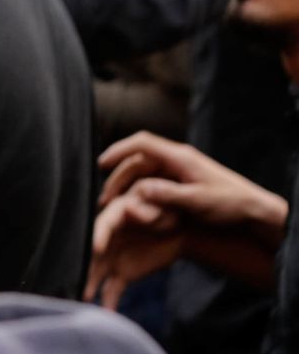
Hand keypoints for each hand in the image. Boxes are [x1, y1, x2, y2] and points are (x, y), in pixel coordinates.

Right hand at [85, 187, 185, 308]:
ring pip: (97, 273)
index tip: (96, 248)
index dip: (98, 235)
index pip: (103, 224)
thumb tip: (131, 209)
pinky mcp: (122, 273)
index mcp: (118, 215)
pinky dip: (109, 301)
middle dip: (84, 264)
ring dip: (90, 285)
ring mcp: (114, 257)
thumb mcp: (169, 203)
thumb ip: (151, 205)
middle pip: (92, 251)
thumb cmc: (177, 210)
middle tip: (78, 275)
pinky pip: (112, 288)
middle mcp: (109, 237)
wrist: (188, 230)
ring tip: (84, 297)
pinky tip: (107, 313)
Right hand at [99, 132, 277, 230]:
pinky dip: (136, 194)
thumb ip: (169, 195)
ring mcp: (177, 172)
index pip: (143, 143)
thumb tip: (140, 189)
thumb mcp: (198, 201)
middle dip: (117, 178)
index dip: (119, 150)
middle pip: (137, 161)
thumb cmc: (230, 204)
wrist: (253, 210)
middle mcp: (176, 161)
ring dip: (125, 188)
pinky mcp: (178, 183)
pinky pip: (150, 184)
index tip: (101, 164)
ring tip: (112, 207)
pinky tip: (130, 209)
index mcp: (181, 158)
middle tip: (104, 200)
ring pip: (141, 174)